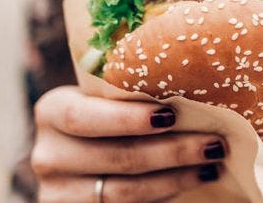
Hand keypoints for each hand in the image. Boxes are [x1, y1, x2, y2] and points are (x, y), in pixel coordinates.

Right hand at [31, 86, 224, 201]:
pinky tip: (193, 180)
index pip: (84, 116)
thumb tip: (192, 71)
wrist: (79, 161)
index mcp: (52, 111)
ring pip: (124, 192)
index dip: (127, 118)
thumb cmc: (103, 116)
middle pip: (115, 157)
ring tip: (212, 163)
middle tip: (214, 141)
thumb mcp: (101, 100)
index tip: (171, 114)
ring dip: (176, 178)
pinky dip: (165, 195)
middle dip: (171, 151)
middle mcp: (48, 155)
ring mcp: (58, 192)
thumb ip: (127, 91)